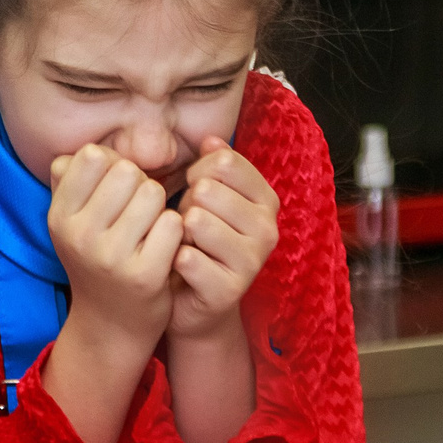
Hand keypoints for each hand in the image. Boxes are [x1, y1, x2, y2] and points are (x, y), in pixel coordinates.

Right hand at [47, 143, 184, 351]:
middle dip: (140, 184)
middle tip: (136, 213)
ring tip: (149, 230)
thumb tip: (91, 149)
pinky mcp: (145, 276)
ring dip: (159, 207)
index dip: (113, 165)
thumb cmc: (96, 257)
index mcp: (58, 216)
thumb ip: (72, 177)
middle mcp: (79, 236)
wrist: (110, 324)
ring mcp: (111, 258)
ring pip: (153, 193)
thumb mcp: (71, 220)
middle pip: (128, 171)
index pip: (94, 156)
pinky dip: (175, 230)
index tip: (115, 191)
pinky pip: (174, 223)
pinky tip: (164, 247)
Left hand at [168, 137, 279, 341]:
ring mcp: (252, 262)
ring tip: (185, 246)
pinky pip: (187, 258)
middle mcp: (268, 229)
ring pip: (197, 221)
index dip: (197, 174)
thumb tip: (211, 140)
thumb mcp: (209, 198)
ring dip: (179, 233)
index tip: (195, 194)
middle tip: (189, 229)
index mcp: (267, 201)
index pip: (224, 162)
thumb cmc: (200, 241)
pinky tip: (181, 270)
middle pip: (208, 189)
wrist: (193, 302)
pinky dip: (174, 261)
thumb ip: (214, 166)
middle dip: (186, 205)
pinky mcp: (229, 291)